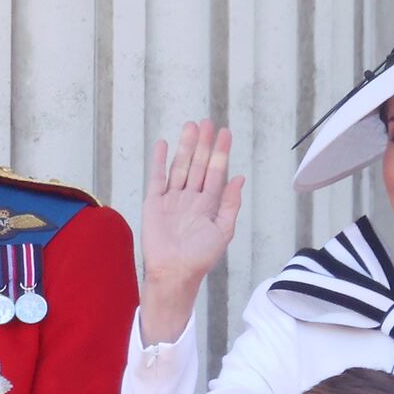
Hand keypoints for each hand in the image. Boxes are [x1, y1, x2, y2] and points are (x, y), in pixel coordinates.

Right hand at [139, 118, 244, 343]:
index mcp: (209, 205)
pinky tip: (163, 144)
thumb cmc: (200, 257)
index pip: (216, 172)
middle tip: (207, 122)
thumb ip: (230, 204)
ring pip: (180, 167)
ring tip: (190, 127)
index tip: (225, 133)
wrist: (174, 272)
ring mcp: (172, 199)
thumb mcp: (223, 231)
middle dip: (204, 144)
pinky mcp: (154, 203)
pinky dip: (159, 161)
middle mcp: (191, 198)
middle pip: (199, 165)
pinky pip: (157, 178)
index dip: (221, 152)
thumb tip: (239, 178)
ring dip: (185, 147)